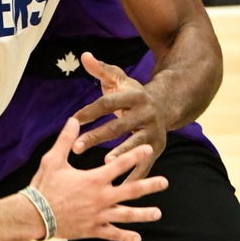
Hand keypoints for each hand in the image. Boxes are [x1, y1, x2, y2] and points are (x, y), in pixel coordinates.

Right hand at [30, 117, 165, 240]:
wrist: (34, 215)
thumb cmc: (44, 186)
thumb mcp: (53, 159)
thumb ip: (65, 140)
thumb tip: (72, 120)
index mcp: (94, 179)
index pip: (120, 164)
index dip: (136, 155)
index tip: (149, 149)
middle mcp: (101, 198)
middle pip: (131, 190)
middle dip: (149, 185)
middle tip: (165, 182)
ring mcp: (99, 215)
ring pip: (127, 215)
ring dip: (144, 214)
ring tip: (158, 213)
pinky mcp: (93, 230)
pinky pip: (113, 234)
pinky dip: (125, 237)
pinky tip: (137, 239)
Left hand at [70, 51, 167, 178]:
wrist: (166, 104)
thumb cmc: (132, 93)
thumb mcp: (119, 79)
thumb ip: (101, 70)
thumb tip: (85, 55)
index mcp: (135, 95)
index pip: (108, 103)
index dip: (90, 111)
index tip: (73, 120)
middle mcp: (146, 113)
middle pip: (119, 125)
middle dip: (98, 136)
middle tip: (77, 147)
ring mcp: (154, 131)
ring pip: (135, 144)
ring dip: (121, 154)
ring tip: (105, 164)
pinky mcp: (158, 147)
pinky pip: (146, 163)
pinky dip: (135, 174)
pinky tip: (121, 185)